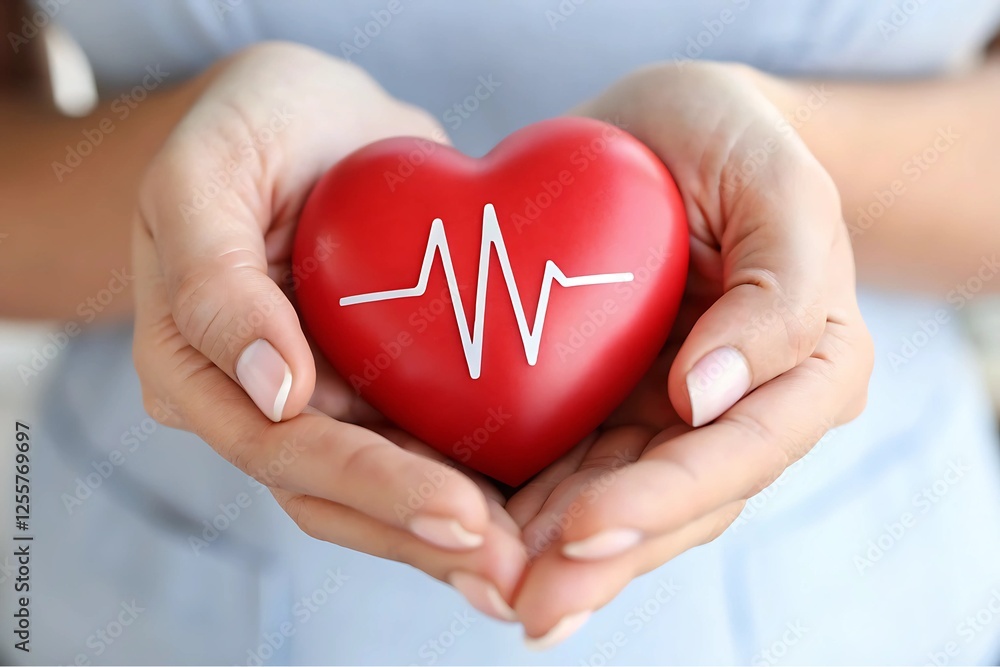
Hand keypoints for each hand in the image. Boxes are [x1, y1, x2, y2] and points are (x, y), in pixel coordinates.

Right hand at [132, 42, 525, 618]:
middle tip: (513, 572)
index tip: (460, 512)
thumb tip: (273, 392)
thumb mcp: (206, 175)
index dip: (373, 487)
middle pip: (337, 497)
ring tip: (530, 570)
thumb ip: (216, 283)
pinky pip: (424, 446)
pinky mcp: (378, 385)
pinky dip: (475, 484)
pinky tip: (537, 514)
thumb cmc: (249, 127)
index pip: (284, 450)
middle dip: (425, 538)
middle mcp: (258, 404)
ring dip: (452, 539)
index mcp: (198, 369)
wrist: (315, 116)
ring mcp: (323, 400)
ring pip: (383, 494)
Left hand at [505, 62, 873, 647]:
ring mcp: (671, 416)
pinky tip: (479, 541)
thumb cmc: (730, 140)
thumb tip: (715, 395)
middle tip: (530, 605)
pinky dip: (528, 506)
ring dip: (560, 557)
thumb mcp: (778, 184)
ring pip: (619, 504)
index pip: (740, 454)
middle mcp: (740, 410)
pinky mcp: (609, 406)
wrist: (664, 129)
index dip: (665, 498)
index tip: (585, 525)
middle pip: (678, 507)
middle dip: (603, 559)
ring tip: (496, 594)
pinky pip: (571, 466)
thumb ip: (778, 288)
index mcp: (806, 367)